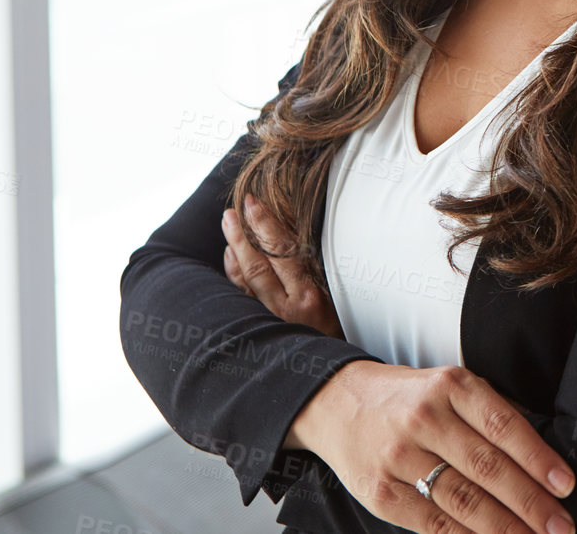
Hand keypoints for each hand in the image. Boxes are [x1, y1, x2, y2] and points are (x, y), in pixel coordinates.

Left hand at [222, 193, 345, 339]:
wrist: (339, 374)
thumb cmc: (348, 328)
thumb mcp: (344, 296)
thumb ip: (323, 268)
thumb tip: (301, 230)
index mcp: (310, 297)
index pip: (282, 251)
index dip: (265, 224)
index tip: (253, 202)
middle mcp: (287, 310)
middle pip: (257, 265)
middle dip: (241, 235)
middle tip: (231, 212)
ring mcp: (272, 322)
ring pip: (245, 282)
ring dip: (234, 251)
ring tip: (228, 225)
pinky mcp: (265, 329)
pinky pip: (243, 298)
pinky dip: (235, 275)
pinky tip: (231, 258)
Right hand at [287, 359, 576, 533]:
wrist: (334, 401)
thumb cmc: (406, 398)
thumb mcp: (446, 386)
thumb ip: (490, 414)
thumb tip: (542, 459)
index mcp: (449, 386)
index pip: (502, 425)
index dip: (537, 458)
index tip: (565, 485)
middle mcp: (423, 418)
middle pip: (486, 468)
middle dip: (530, 503)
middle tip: (561, 527)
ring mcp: (399, 457)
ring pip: (463, 500)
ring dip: (505, 529)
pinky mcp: (381, 492)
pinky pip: (433, 524)